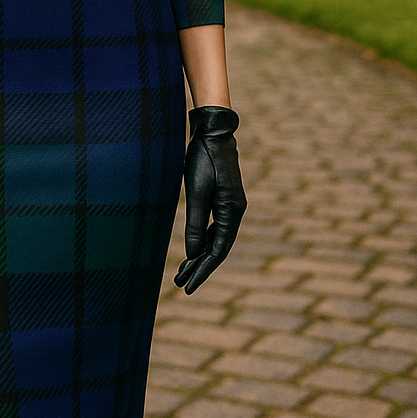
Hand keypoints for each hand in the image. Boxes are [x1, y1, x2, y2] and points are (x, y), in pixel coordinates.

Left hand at [174, 105, 247, 294]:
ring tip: (182, 272)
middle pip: (217, 247)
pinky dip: (202, 239)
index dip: (202, 270)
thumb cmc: (203, 158)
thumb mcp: (196, 192)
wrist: (212, 131)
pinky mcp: (223, 197)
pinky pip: (214, 226)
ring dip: (199, 255)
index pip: (218, 250)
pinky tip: (193, 248)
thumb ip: (195, 223)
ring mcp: (230, 204)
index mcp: (232, 211)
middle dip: (199, 267)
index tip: (188, 286)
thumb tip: (192, 254)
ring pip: (215, 238)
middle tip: (181, 286)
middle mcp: (235, 210)